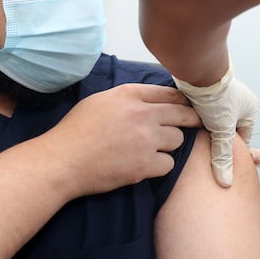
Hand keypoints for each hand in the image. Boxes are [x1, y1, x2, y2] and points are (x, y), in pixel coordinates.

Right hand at [47, 83, 200, 196]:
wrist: (63, 160)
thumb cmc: (76, 130)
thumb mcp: (100, 100)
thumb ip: (128, 98)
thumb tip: (150, 101)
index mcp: (129, 94)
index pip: (169, 93)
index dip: (182, 100)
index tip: (188, 105)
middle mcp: (142, 114)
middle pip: (182, 114)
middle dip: (191, 119)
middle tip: (196, 123)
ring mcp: (146, 140)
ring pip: (178, 139)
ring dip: (169, 144)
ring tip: (153, 148)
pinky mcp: (145, 165)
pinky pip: (168, 164)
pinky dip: (159, 165)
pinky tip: (145, 165)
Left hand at [173, 60, 257, 187]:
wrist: (197, 71)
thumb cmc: (216, 97)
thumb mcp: (221, 130)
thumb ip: (223, 156)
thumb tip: (226, 181)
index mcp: (250, 108)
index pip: (242, 137)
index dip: (230, 149)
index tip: (220, 160)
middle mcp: (239, 100)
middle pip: (228, 128)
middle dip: (217, 138)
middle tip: (205, 150)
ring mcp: (222, 94)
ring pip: (215, 119)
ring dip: (206, 127)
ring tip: (196, 137)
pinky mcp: (206, 90)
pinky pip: (204, 109)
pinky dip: (197, 117)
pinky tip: (189, 124)